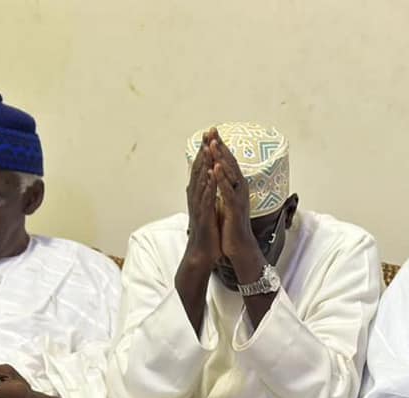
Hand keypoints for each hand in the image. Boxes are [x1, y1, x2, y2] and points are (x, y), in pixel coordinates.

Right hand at [185, 132, 221, 267]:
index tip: (209, 135)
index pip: (202, 169)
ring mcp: (198, 206)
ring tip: (209, 147)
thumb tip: (210, 182)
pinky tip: (212, 175)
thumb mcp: (208, 209)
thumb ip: (207, 195)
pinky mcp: (203, 216)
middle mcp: (196, 197)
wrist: (202, 253)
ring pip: (201, 181)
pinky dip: (208, 186)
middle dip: (204, 150)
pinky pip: (206, 198)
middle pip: (199, 170)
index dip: (205, 152)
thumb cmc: (206, 232)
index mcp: (199, 195)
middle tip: (207, 132)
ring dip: (204, 164)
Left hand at [206, 129, 256, 261]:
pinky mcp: (234, 208)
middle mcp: (239, 189)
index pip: (227, 162)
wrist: (238, 246)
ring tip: (213, 144)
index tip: (211, 132)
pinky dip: (221, 178)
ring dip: (221, 158)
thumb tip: (217, 176)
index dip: (220, 147)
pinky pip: (227, 190)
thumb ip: (224, 188)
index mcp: (235, 187)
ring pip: (229, 174)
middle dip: (220, 146)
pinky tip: (215, 167)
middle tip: (212, 130)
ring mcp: (238, 197)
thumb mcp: (226, 202)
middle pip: (230, 163)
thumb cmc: (231, 226)